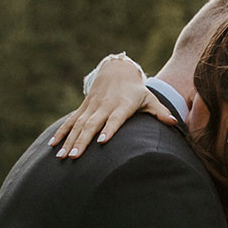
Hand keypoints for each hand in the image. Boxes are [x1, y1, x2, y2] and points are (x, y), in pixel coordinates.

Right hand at [49, 54, 175, 157]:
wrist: (116, 71)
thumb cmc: (135, 90)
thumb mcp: (149, 98)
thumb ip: (160, 111)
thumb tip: (175, 122)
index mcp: (121, 105)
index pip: (115, 118)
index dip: (109, 129)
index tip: (102, 142)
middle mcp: (104, 106)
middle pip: (92, 125)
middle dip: (82, 141)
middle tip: (75, 157)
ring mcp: (91, 107)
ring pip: (78, 125)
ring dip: (69, 141)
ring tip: (62, 157)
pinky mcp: (83, 109)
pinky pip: (70, 122)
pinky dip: (61, 133)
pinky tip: (52, 146)